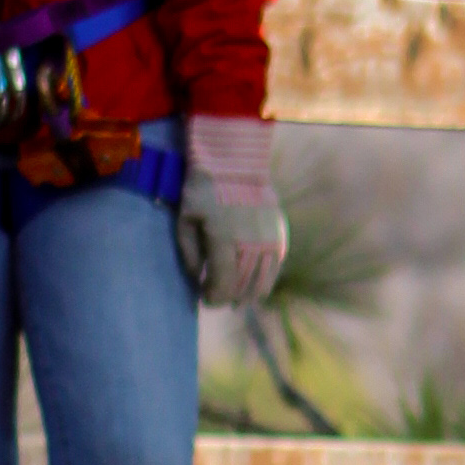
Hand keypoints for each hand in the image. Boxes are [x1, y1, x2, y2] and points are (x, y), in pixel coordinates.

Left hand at [176, 112, 287, 308]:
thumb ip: (190, 254)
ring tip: (238, 300)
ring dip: (248, 294)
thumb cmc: (202, 192)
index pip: (222, 283)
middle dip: (228, 297)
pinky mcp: (279, 235)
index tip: (207, 300)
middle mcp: (249, 243)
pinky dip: (266, 281)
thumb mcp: (185, 221)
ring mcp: (268, 239)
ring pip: (261, 280)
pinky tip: (257, 290)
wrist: (234, 165)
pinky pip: (275, 267)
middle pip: (241, 285)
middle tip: (218, 300)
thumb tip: (199, 280)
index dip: (214, 297)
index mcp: (223, 239)